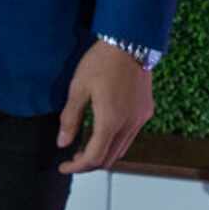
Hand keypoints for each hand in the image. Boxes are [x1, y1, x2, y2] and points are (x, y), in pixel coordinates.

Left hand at [57, 40, 153, 173]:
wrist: (131, 42)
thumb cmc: (102, 61)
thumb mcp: (78, 88)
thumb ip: (70, 118)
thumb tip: (62, 143)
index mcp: (110, 121)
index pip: (93, 158)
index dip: (77, 167)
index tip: (64, 167)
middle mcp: (129, 125)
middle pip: (109, 159)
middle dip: (89, 163)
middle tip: (73, 158)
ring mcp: (140, 119)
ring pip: (121, 150)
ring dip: (103, 153)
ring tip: (86, 146)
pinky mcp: (146, 112)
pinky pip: (130, 136)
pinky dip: (115, 142)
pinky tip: (103, 131)